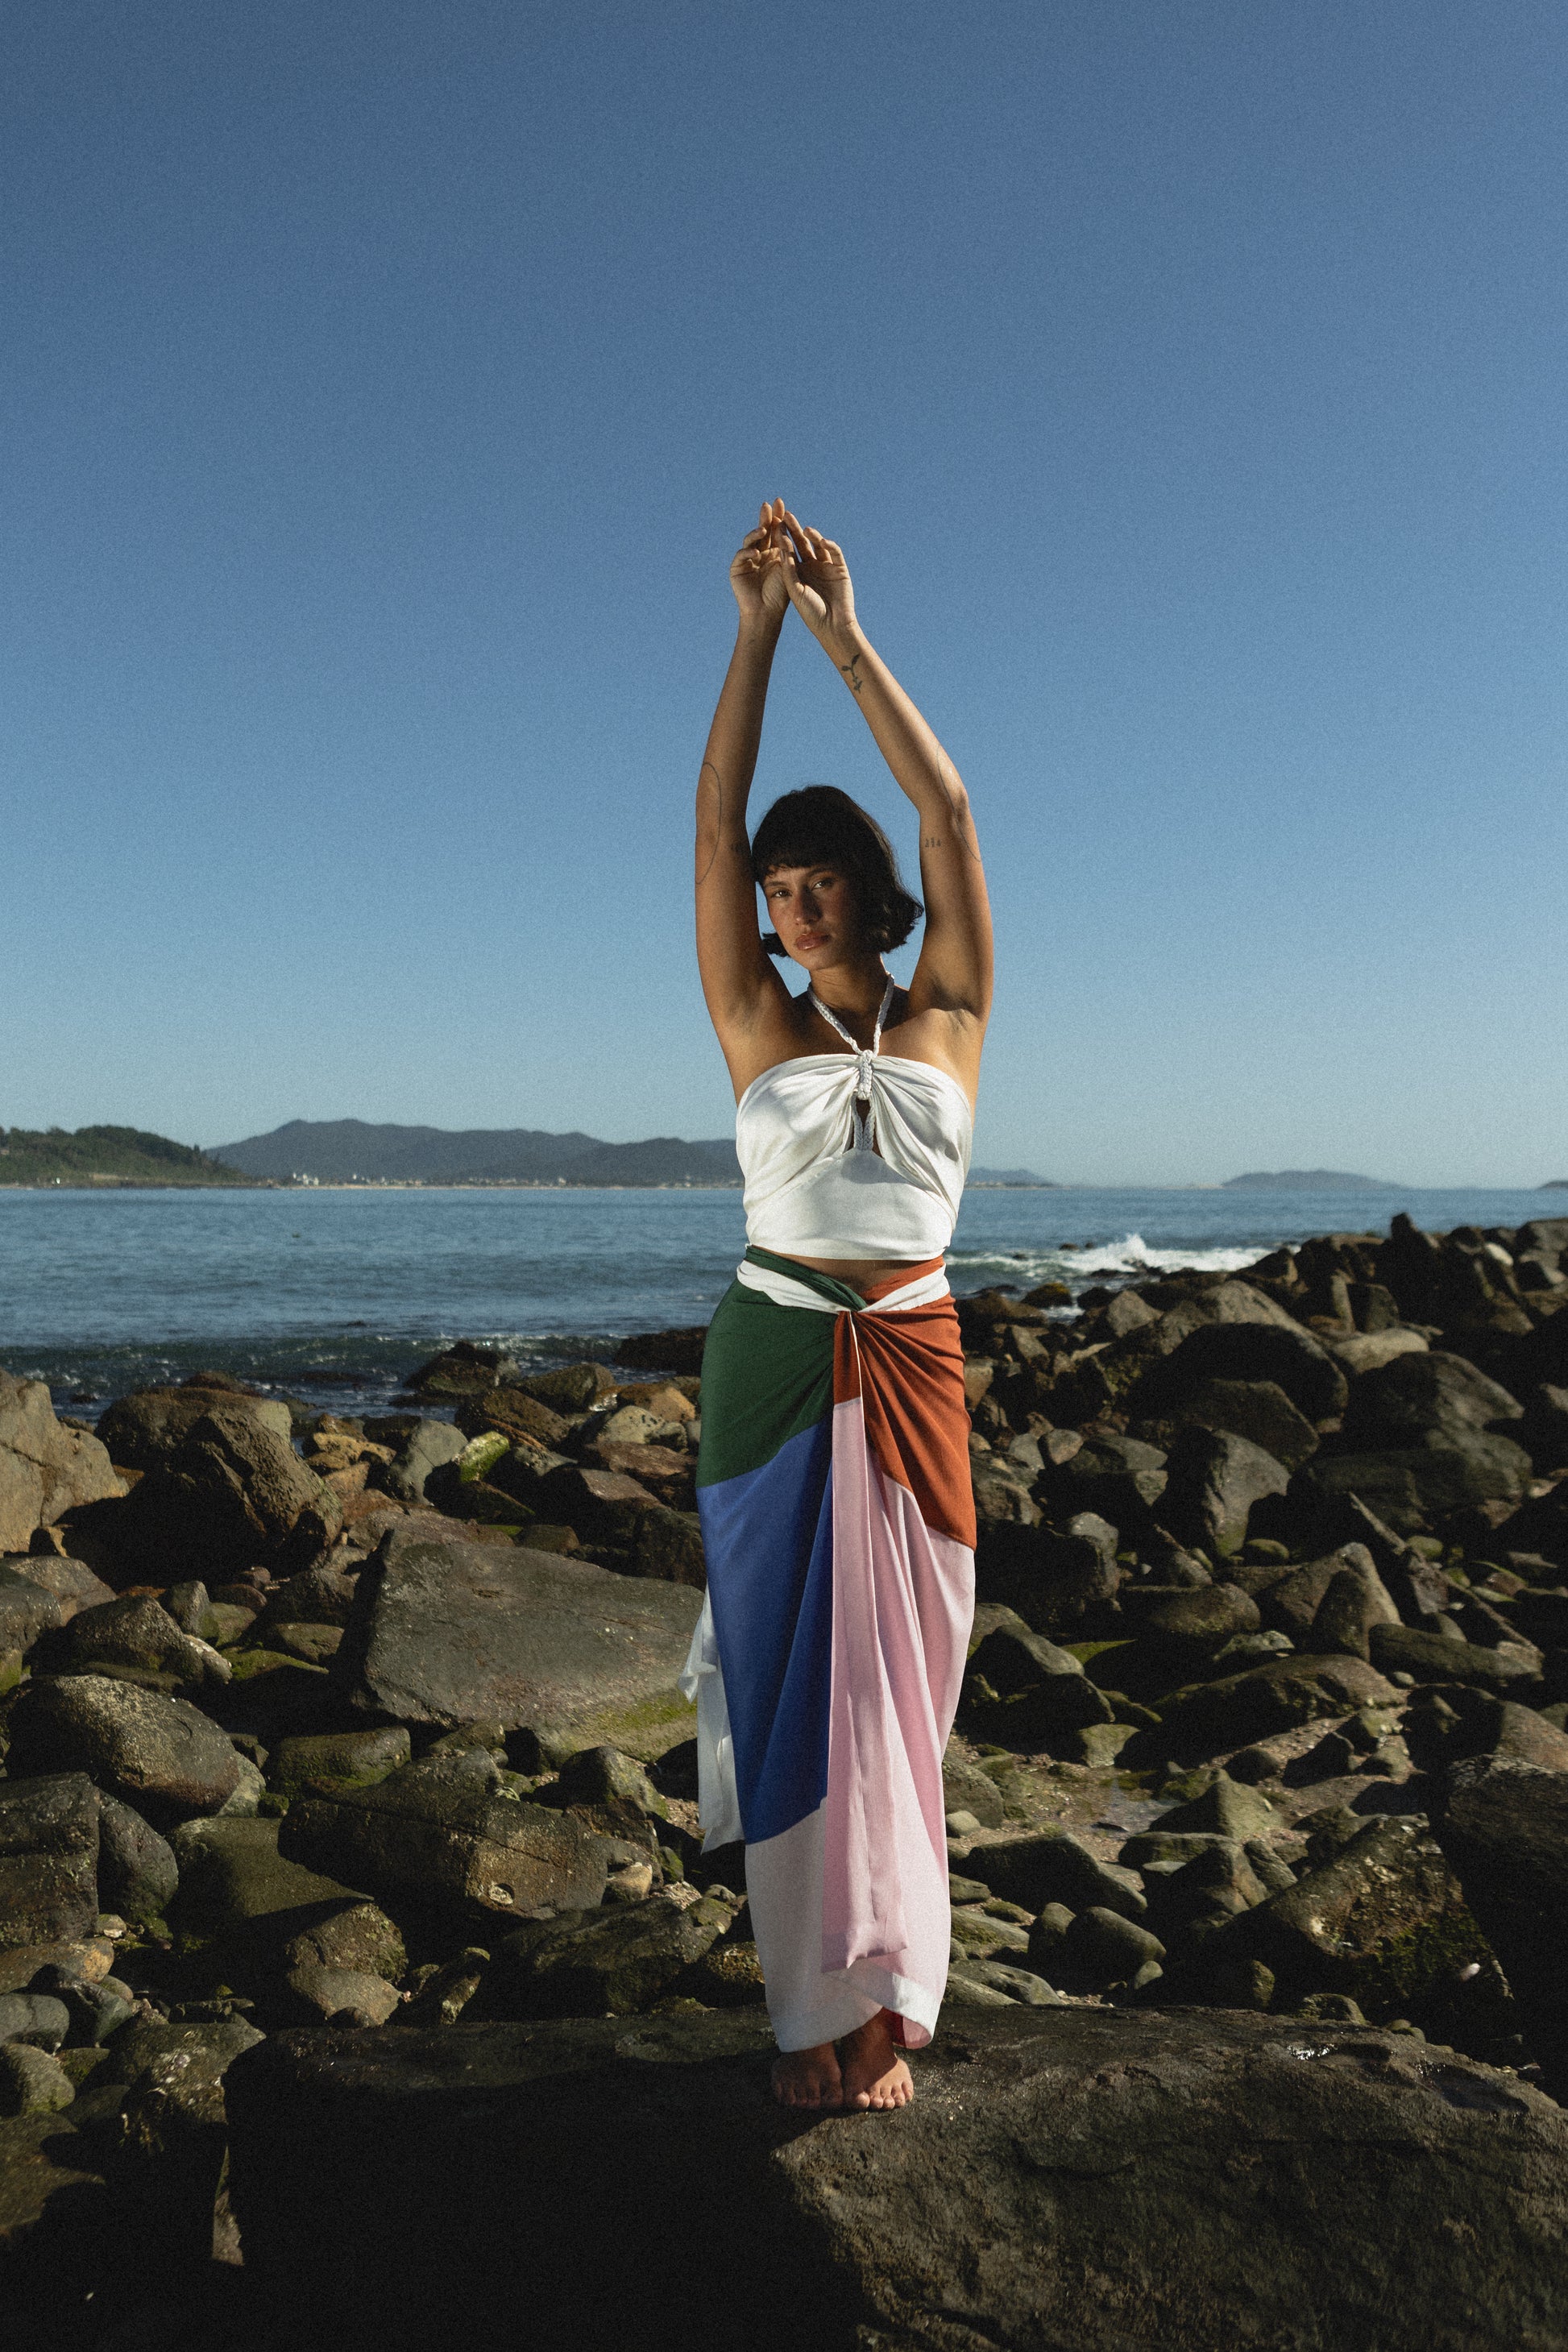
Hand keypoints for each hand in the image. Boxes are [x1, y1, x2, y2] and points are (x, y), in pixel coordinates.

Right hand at [729, 498, 789, 630]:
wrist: (767, 613)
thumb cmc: (780, 593)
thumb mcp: (785, 566)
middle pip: (762, 531)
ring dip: (756, 534)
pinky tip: (756, 554)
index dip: (777, 516)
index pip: (775, 530)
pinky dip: (748, 553)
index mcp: (773, 551)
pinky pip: (742, 556)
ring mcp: (747, 560)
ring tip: (763, 530)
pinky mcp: (737, 568)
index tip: (780, 502)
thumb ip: (783, 545)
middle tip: (768, 505)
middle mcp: (760, 552)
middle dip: (765, 518)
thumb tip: (784, 521)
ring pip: (751, 541)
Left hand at [780, 511, 857, 646]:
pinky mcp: (840, 568)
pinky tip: (822, 541)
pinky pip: (835, 552)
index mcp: (797, 572)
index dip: (782, 537)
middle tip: (786, 515)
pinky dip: (829, 545)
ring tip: (804, 529)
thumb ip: (788, 568)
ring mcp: (826, 566)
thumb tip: (781, 545)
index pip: (788, 550)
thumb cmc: (810, 611)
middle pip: (801, 543)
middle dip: (794, 530)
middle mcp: (811, 566)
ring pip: (818, 545)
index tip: (774, 524)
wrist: (832, 625)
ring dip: (812, 535)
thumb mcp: (795, 589)